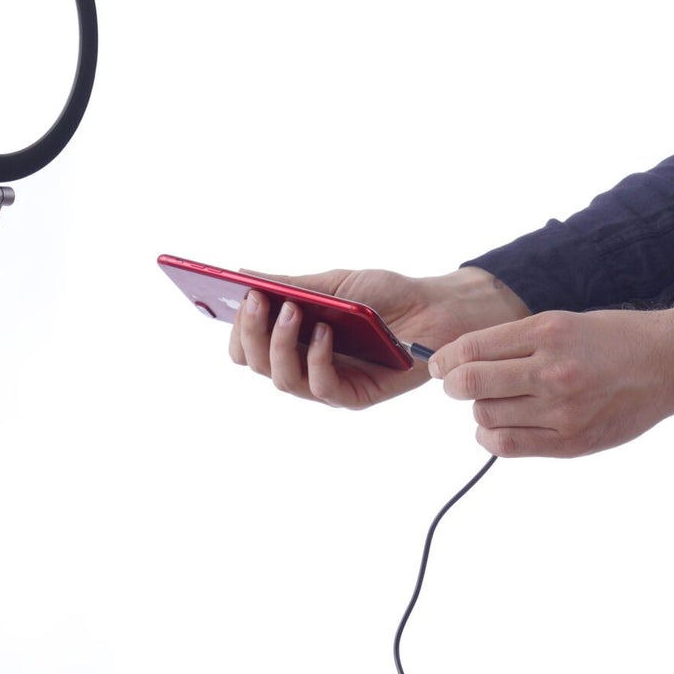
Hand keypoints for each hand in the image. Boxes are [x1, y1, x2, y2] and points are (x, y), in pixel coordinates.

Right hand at [229, 266, 527, 409]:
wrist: (435, 308)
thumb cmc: (386, 295)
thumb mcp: (333, 284)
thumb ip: (290, 285)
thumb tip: (244, 276)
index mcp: (293, 339)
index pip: (246, 347)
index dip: (238, 328)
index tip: (243, 298)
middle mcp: (303, 365)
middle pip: (256, 364)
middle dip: (250, 332)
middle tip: (258, 300)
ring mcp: (326, 383)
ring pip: (282, 379)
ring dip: (281, 343)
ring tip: (292, 310)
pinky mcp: (354, 396)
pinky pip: (322, 387)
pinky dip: (317, 358)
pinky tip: (325, 332)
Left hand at [427, 302, 673, 456]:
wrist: (670, 364)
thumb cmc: (611, 339)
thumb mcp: (559, 323)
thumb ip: (512, 343)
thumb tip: (458, 361)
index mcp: (546, 333)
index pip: (470, 349)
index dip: (444, 359)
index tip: (438, 365)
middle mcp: (552, 371)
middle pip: (471, 384)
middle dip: (452, 385)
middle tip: (455, 384)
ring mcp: (562, 410)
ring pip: (485, 416)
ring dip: (478, 409)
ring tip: (495, 401)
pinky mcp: (571, 442)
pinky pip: (508, 446)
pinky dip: (490, 437)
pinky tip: (498, 426)